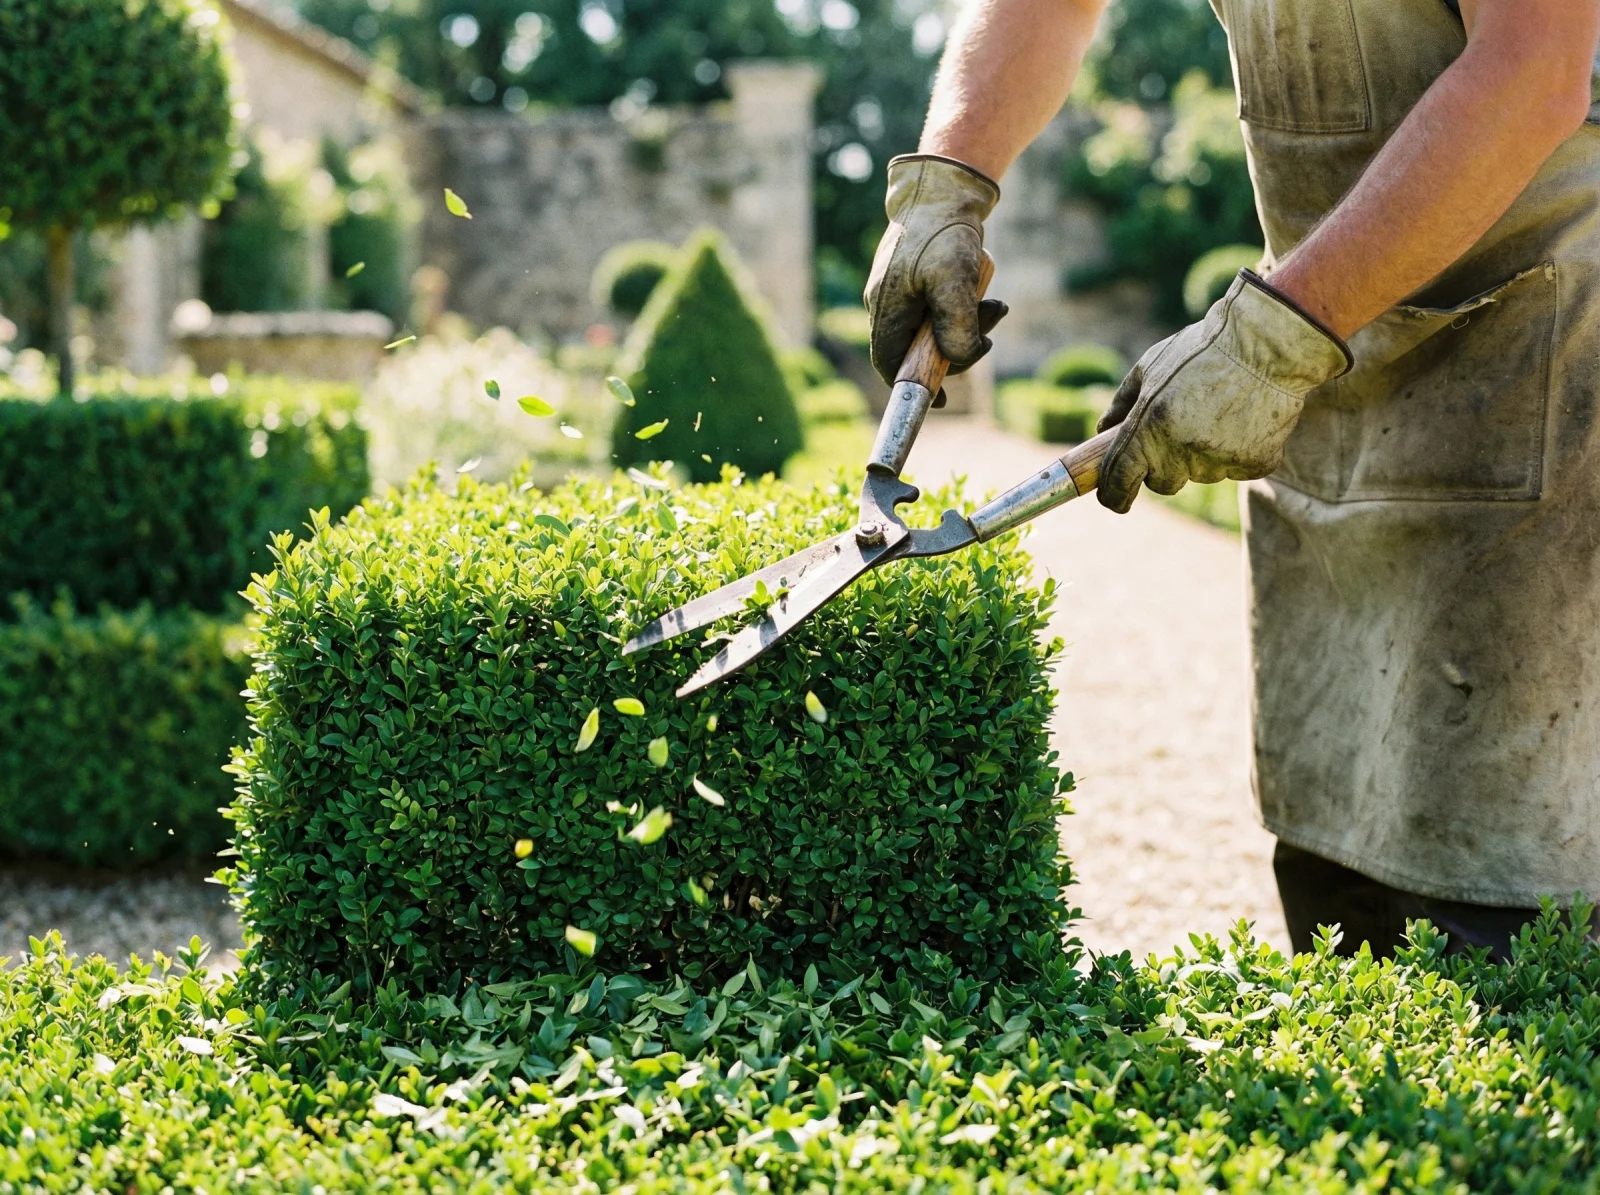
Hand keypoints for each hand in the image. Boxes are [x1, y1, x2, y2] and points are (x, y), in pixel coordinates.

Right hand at [864, 154, 1008, 385]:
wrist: (945, 187)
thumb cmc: (944, 232)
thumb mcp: (954, 281)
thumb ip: (956, 327)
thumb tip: (959, 360)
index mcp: (886, 308)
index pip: (889, 364)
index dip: (912, 385)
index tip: (942, 400)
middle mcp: (888, 304)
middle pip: (918, 349)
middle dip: (957, 348)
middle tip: (988, 336)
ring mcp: (903, 292)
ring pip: (935, 330)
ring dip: (968, 326)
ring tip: (996, 307)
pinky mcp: (920, 281)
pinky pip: (942, 309)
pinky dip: (966, 308)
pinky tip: (986, 294)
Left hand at [1095, 270, 1351, 512]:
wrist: (1267, 342)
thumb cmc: (1202, 349)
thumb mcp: (1150, 365)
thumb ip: (1122, 403)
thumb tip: (1102, 431)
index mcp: (1148, 427)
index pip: (1119, 481)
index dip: (1113, 496)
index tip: (1115, 499)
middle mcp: (1180, 449)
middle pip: (1162, 483)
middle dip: (1165, 465)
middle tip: (1180, 430)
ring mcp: (1218, 459)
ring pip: (1201, 474)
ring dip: (1204, 454)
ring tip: (1219, 412)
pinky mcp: (1255, 462)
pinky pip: (1238, 470)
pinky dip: (1240, 451)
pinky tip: (1245, 419)